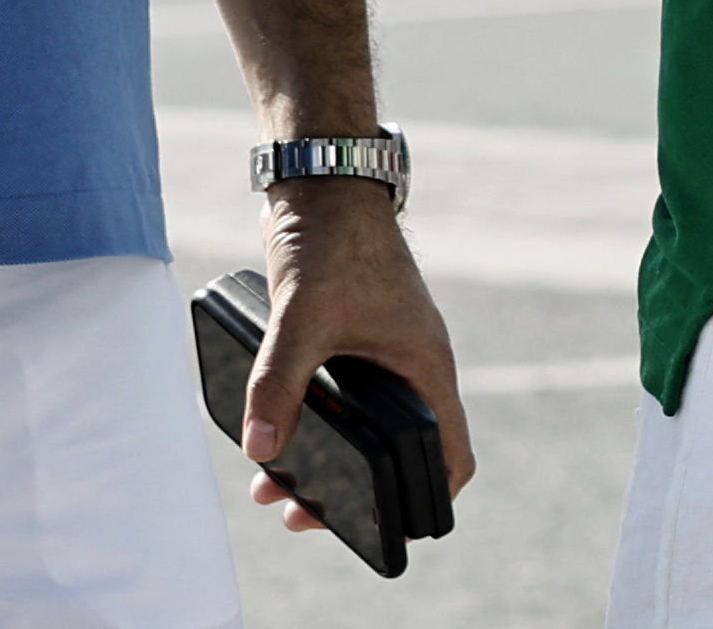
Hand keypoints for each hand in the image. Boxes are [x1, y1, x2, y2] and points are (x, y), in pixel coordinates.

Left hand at [245, 182, 471, 530]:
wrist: (324, 188)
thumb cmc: (334, 244)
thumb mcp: (303, 315)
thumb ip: (279, 382)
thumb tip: (261, 449)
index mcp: (424, 366)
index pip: (451, 449)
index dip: (428, 495)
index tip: (386, 525)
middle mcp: (411, 366)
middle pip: (402, 450)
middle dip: (354, 491)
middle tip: (300, 512)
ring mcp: (383, 354)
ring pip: (367, 427)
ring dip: (325, 462)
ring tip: (272, 484)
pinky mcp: (353, 341)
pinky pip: (344, 401)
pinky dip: (314, 426)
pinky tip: (271, 432)